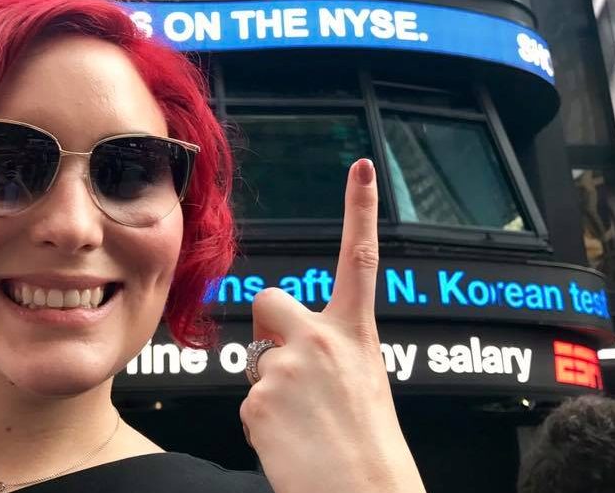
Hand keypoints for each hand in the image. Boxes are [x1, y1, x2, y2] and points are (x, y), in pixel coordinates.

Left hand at [239, 159, 425, 492]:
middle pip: (269, 300)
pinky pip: (246, 401)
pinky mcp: (256, 400)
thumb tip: (289, 346)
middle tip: (290, 367)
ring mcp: (286, 367)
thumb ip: (331, 350)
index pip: (360, 259)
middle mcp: (320, 341)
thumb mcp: (364, 381)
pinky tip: (289, 442)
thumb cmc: (368, 447)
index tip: (361, 168)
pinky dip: (263, 422)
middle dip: (270, 326)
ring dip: (270, 390)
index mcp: (356, 335)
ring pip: (257, 362)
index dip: (361, 210)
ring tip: (303, 426)